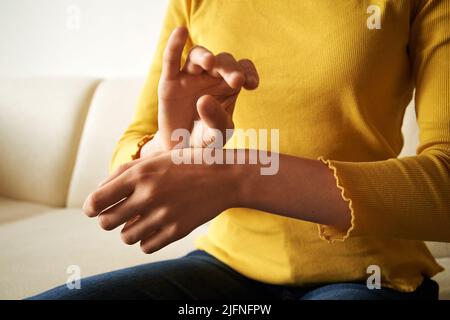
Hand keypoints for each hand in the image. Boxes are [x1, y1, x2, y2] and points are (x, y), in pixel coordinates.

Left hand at [83, 149, 240, 253]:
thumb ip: (124, 173)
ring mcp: (164, 215)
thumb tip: (98, 194)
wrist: (226, 177)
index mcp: (140, 174)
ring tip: (141, 220)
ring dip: (129, 230)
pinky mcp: (177, 231)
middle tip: (120, 214)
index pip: (97, 201)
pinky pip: (146, 247)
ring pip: (126, 237)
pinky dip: (146, 240)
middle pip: (107, 222)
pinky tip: (155, 228)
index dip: (91, 208)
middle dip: (109, 219)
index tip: (94, 209)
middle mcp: (149, 194)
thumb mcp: (155, 159)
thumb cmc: (187, 164)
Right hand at [153, 27, 258, 150]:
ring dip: (206, 56)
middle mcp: (211, 78)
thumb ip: (216, 119)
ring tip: (210, 63)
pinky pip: (171, 61)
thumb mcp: (217, 135)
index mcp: (229, 87)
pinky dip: (174, 45)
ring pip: (198, 57)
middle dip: (230, 68)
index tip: (251, 84)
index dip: (248, 72)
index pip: (243, 69)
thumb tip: (203, 99)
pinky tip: (180, 32)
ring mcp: (189, 78)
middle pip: (222, 61)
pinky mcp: (169, 83)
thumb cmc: (205, 140)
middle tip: (236, 80)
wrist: (181, 153)